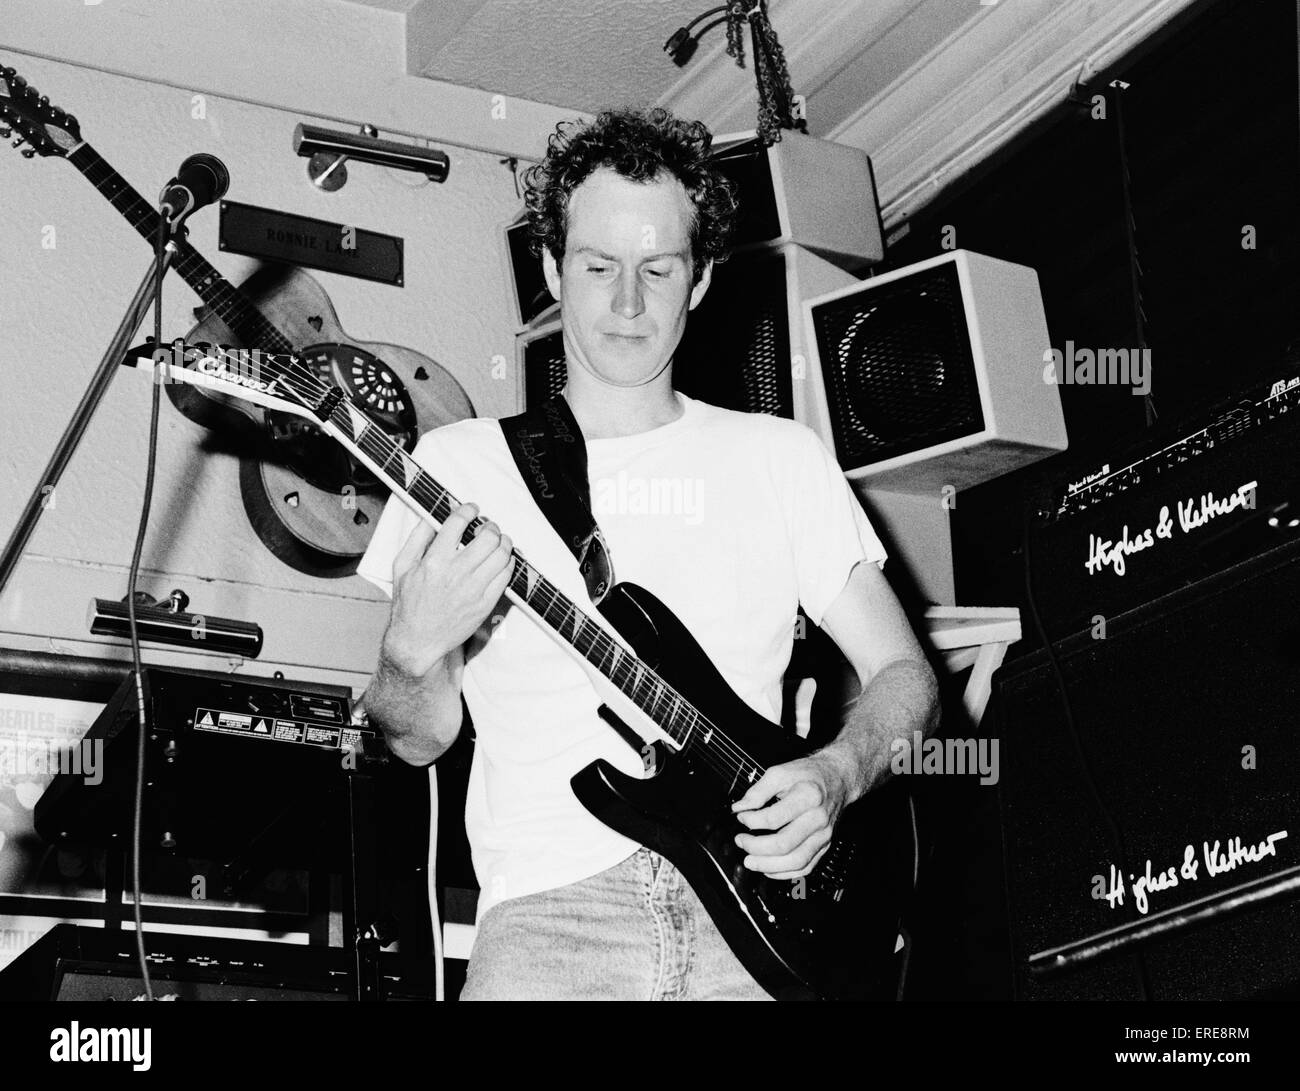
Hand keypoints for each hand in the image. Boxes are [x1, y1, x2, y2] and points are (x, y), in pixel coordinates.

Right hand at [381, 502, 513, 676]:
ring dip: (504, 542)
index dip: (469, 510)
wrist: (418, 640)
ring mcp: (473, 589)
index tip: (472, 509)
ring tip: (498, 541)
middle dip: (490, 526)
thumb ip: (417, 538)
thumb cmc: (408, 604)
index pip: (458, 523)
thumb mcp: (401, 567)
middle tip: (487, 527)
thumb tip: (432, 516)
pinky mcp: (485, 603)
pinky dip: (508, 563)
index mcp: (434, 560)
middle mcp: (456, 573)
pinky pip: (506, 576)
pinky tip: (501, 561)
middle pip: (487, 536)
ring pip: (501, 554)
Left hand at [730, 750, 856, 878]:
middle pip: (784, 844)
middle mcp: (818, 819)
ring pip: (796, 861)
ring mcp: (823, 835)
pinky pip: (806, 868)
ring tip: (750, 861)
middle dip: (756, 847)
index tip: (741, 816)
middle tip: (740, 841)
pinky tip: (769, 868)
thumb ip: (758, 790)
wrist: (838, 779)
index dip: (751, 820)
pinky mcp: (825, 845)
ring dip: (768, 865)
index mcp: (808, 797)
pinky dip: (785, 873)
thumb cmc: (809, 774)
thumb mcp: (781, 772)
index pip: (774, 818)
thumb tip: (740, 807)